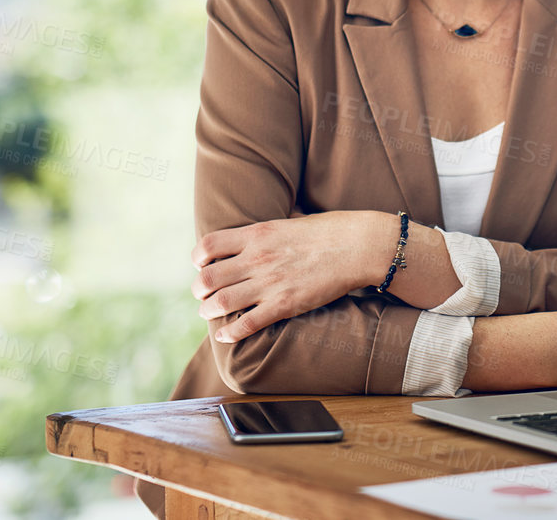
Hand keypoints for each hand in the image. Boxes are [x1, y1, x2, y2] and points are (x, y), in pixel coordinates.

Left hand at [192, 210, 391, 342]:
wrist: (358, 245)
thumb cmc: (330, 231)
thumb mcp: (291, 221)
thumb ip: (268, 231)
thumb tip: (258, 236)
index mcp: (257, 234)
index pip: (209, 245)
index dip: (199, 258)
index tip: (202, 264)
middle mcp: (257, 258)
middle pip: (208, 277)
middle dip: (200, 289)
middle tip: (203, 294)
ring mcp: (270, 282)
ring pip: (221, 302)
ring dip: (209, 310)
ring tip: (210, 312)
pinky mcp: (284, 304)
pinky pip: (247, 323)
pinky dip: (230, 333)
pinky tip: (225, 336)